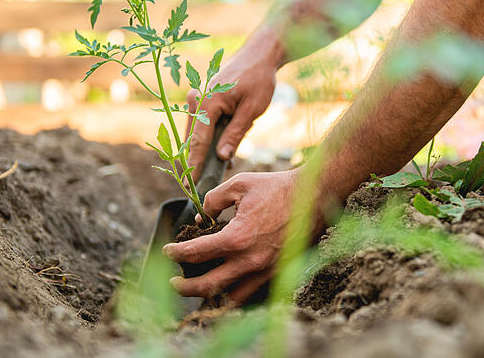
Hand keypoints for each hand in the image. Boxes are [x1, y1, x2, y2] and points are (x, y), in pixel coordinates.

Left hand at [163, 169, 309, 303]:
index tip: (168, 250)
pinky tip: (227, 286)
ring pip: (230, 298)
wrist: (315, 196)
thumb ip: (213, 200)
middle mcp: (250, 261)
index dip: (176, 252)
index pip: (195, 253)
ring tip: (199, 289)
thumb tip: (201, 217)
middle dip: (184, 287)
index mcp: (237, 238)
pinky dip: (235, 294)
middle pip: (207, 286)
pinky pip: (252, 293)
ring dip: (210, 296)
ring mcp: (265, 271)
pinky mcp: (278, 273)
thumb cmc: (277, 187)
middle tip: (174, 282)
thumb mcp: (239, 184)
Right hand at [186, 34, 280, 179]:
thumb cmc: (258, 80)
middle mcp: (195, 99)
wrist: (259, 55)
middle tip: (201, 184)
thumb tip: (221, 157)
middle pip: (193, 139)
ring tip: (219, 168)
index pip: (198, 142)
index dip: (194, 166)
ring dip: (206, 150)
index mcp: (206, 102)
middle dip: (198, 161)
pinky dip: (209, 138)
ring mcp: (196, 98)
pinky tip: (223, 151)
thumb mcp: (251, 110)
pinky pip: (202, 124)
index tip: (188, 185)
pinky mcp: (201, 99)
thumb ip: (235, 134)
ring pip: (196, 133)